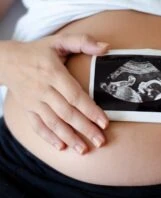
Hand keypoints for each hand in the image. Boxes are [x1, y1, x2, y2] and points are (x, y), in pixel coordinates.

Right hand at [2, 34, 109, 153]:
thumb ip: (83, 41)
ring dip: (70, 137)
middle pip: (67, 113)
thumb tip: (106, 47)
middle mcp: (43, 89)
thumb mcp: (59, 41)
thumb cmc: (38, 51)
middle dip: (85, 129)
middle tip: (101, 141)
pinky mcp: (27, 109)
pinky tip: (61, 147)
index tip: (104, 123)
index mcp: (53, 73)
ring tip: (84, 150)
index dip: (90, 110)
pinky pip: (37, 126)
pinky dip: (49, 137)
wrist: (5, 60)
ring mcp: (34, 102)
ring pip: (53, 123)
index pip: (75, 96)